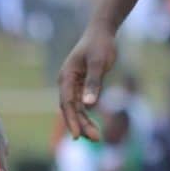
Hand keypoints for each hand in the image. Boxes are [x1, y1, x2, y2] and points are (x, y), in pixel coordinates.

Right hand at [57, 23, 117, 140]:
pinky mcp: (82, 85)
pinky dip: (87, 116)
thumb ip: (94, 83)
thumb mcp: (99, 62)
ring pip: (77, 109)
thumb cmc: (100, 44)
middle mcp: (67, 82)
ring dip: (85, 123)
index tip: (78, 136)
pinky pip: (82, 105)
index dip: (72, 120)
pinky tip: (94, 127)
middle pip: (71, 109)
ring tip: (97, 138)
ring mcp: (74, 85)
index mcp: (67, 76)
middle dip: (81, 125)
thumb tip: (89, 105)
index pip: (67, 103)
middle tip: (96, 139)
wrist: (102, 31)